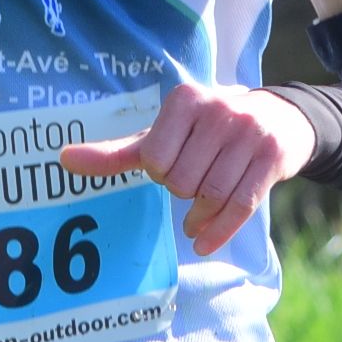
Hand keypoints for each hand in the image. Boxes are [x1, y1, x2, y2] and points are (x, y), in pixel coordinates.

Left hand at [58, 82, 315, 255]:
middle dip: (182, 191)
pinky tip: (204, 243)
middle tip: (191, 183)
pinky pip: (242, 205)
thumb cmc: (208, 130)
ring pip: (212, 195)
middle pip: (183, 181)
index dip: (159, 173)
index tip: (170, 168)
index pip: (154, 158)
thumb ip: (117, 152)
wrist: (279, 117)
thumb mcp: (165, 134)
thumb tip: (62, 159)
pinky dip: (220, 231)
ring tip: (195, 218)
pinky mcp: (272, 156)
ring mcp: (248, 132)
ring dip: (200, 216)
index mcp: (186, 98)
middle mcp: (218, 110)